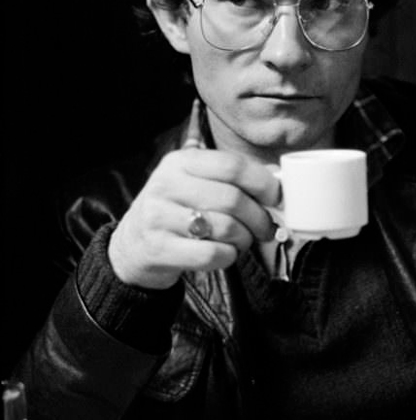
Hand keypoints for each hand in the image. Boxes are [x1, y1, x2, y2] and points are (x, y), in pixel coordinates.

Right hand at [108, 146, 280, 288]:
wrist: (134, 246)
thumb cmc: (177, 212)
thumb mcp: (195, 185)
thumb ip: (232, 179)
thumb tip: (277, 180)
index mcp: (180, 162)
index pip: (232, 165)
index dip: (263, 182)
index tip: (276, 198)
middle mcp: (166, 185)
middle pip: (233, 199)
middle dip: (259, 218)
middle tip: (266, 229)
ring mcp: (159, 217)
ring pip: (225, 227)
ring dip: (245, 239)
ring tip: (242, 241)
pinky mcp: (159, 249)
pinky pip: (211, 254)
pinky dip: (228, 256)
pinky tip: (225, 253)